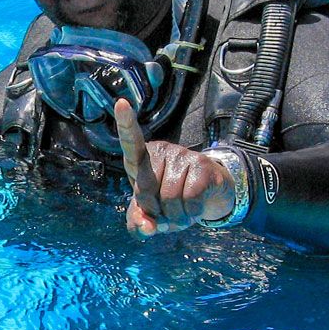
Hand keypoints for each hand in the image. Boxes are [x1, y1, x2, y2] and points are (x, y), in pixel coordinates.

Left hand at [114, 98, 234, 236]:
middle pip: (146, 191)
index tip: (121, 103)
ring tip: (182, 210)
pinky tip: (195, 208)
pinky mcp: (203, 165)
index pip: (130, 141)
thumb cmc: (170, 202)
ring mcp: (183, 155)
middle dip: (155, 212)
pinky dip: (191, 214)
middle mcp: (161, 151)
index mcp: (140, 160)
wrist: (207, 199)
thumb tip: (148, 226)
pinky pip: (190, 200)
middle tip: (166, 211)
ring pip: (169, 199)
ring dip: (176, 216)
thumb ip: (138, 222)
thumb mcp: (150, 215)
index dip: (126, 124)